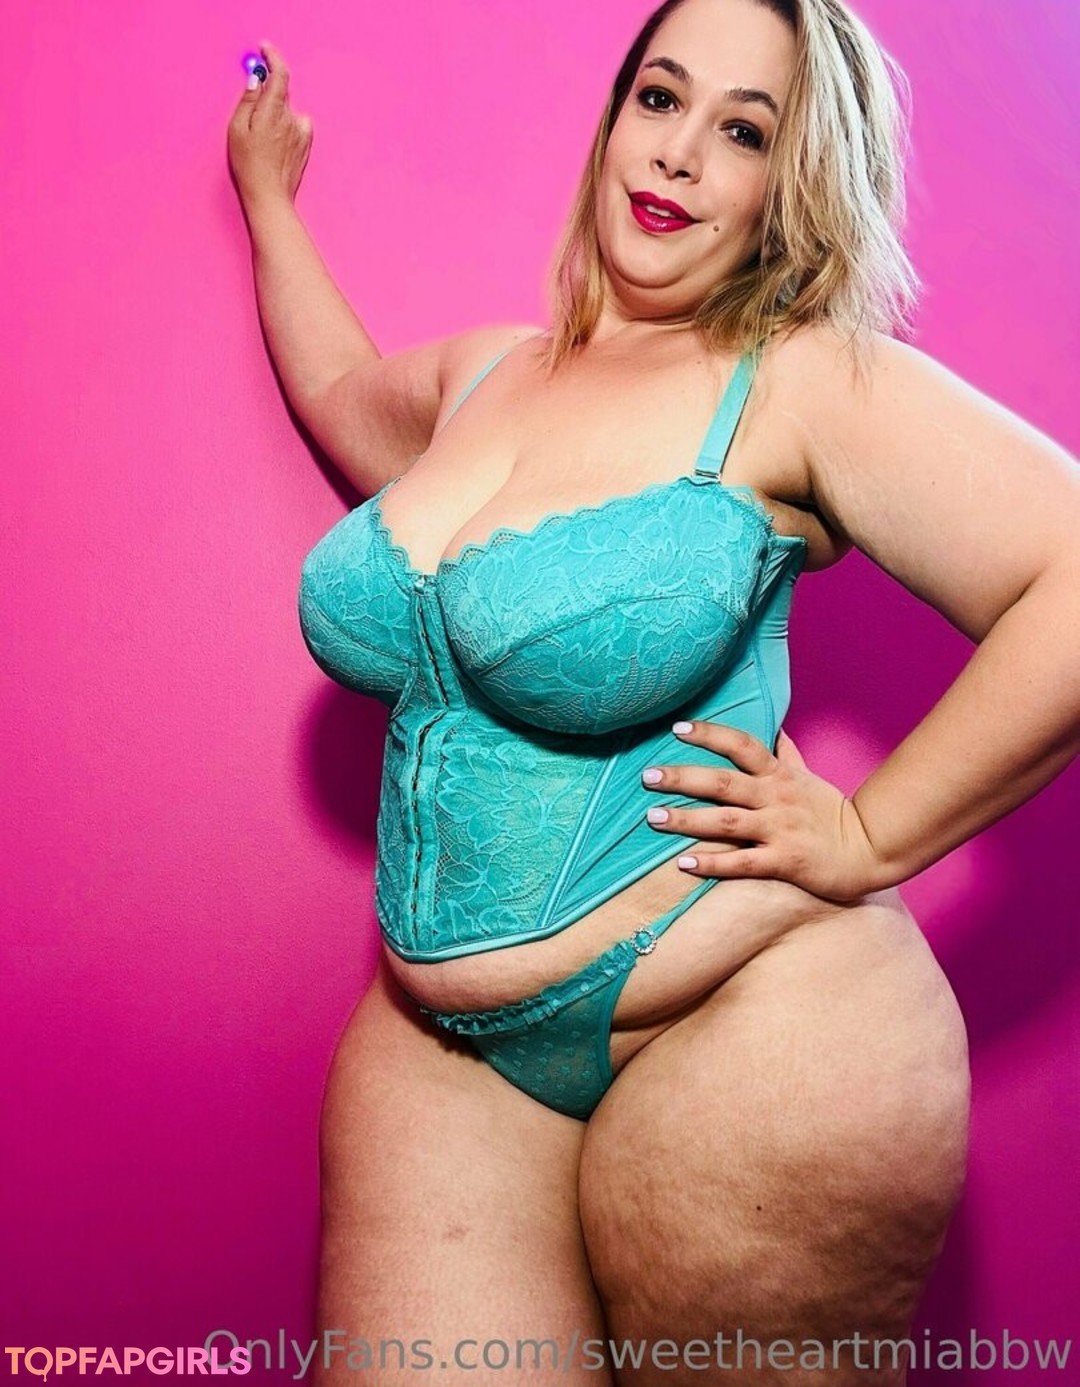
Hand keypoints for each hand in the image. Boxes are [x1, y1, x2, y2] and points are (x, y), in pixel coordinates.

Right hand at [227, 40, 312, 209]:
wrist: (269, 195)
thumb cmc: (249, 165)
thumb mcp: (237, 130)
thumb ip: (247, 101)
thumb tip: (256, 80)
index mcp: (273, 112)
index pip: (280, 74)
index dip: (273, 57)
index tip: (265, 49)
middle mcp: (291, 118)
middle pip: (281, 91)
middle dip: (267, 92)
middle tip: (252, 107)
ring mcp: (301, 131)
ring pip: (287, 109)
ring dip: (275, 112)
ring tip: (262, 135)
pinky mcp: (305, 143)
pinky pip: (296, 124)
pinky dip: (287, 125)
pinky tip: (276, 142)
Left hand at [641, 720, 891, 902]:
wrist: (870, 849)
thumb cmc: (833, 813)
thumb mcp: (810, 777)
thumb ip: (787, 753)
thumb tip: (776, 727)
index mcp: (779, 775)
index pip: (741, 745)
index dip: (710, 734)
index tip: (677, 728)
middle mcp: (775, 798)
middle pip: (722, 782)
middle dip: (682, 778)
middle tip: (646, 776)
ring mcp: (778, 829)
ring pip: (725, 821)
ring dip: (686, 820)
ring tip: (653, 817)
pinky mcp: (783, 861)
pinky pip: (742, 863)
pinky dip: (712, 863)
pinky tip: (684, 864)